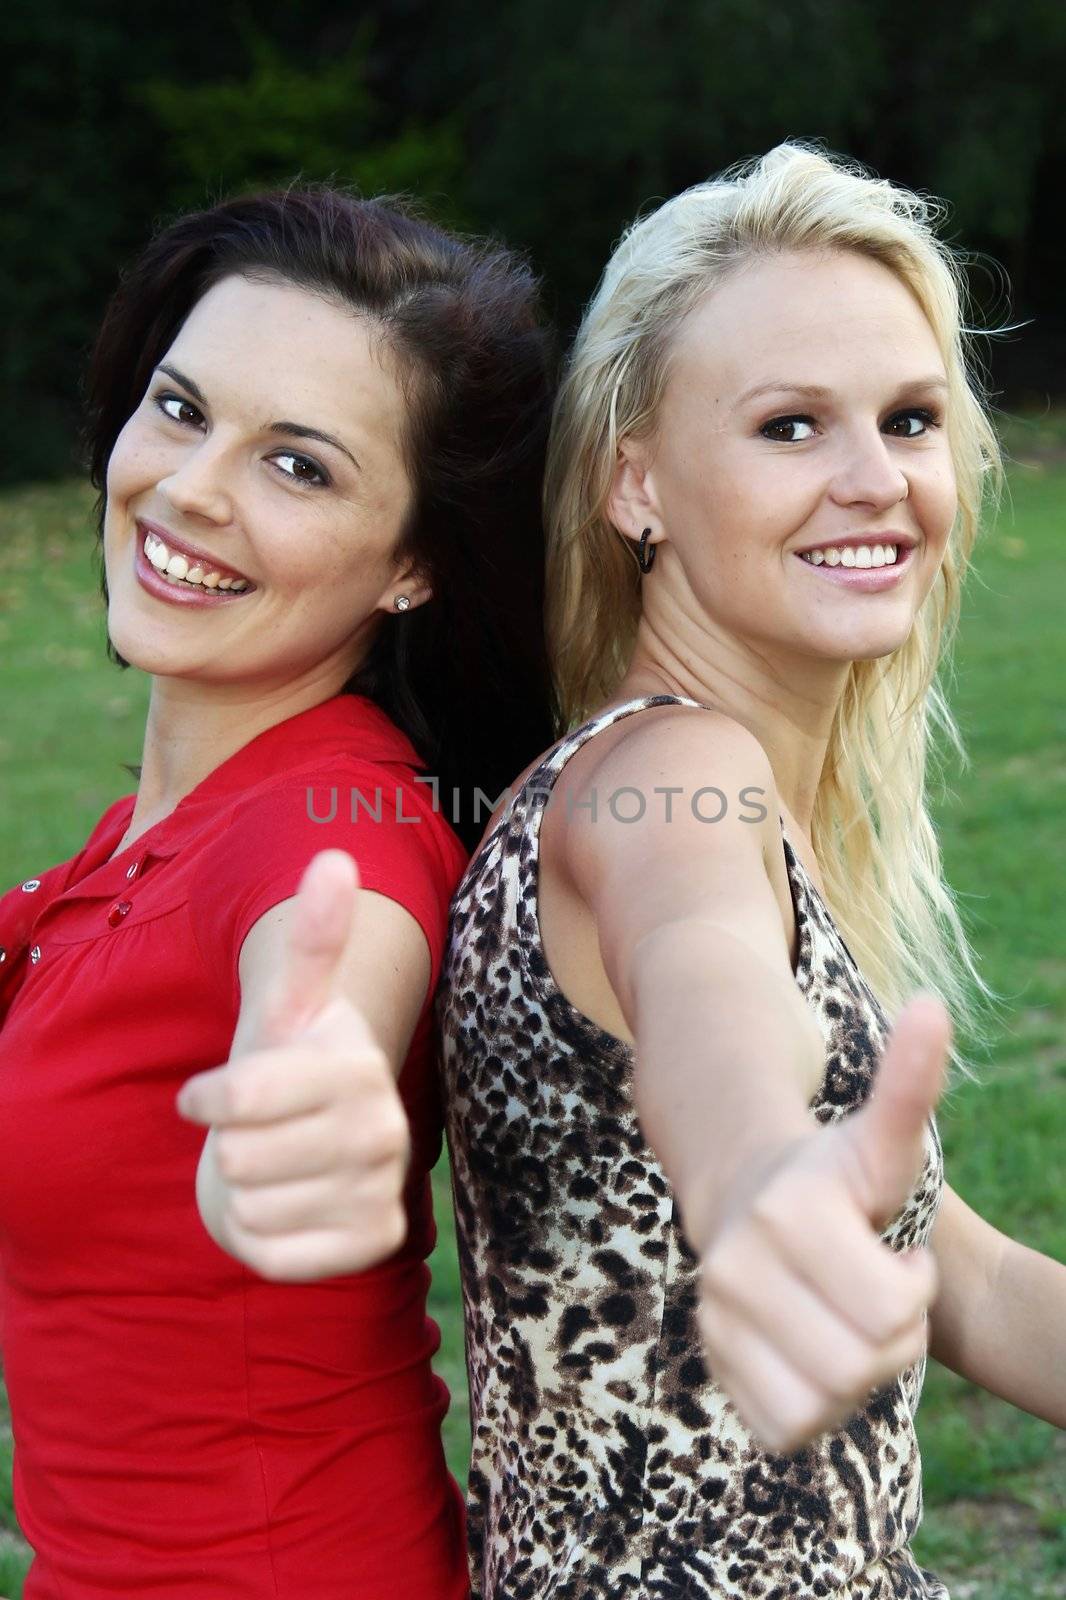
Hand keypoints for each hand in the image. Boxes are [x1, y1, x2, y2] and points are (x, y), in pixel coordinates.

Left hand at [177, 850, 410, 1280]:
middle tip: (258, 1135)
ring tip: (275, 1168)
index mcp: (355, 1065)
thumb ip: (313, 936)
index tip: (210, 1095)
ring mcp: (381, 1189)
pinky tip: (291, 1207)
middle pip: (238, 1158)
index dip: (207, 1101)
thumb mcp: (288, 1008)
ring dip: (244, 1194)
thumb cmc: (290, 1069)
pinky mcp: (374, 1244)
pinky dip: (262, 1237)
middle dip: (230, 1149)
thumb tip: (335, 855)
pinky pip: (273, 1254)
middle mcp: (383, 1128)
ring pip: (250, 1208)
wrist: (319, 1144)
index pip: (237, 1101)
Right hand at [696, 993, 950, 1451]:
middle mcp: (738, 1262)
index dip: (911, 1289)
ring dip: (852, 1375)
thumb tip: (936, 1005)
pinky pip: (785, 1426)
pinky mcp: (712, 1356)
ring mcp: (717, 1311)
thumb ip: (910, 1080)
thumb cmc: (830, 1174)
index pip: (895, 1311)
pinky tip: (812, 1353)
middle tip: (871, 1290)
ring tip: (842, 1320)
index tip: (893, 1251)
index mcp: (792, 1210)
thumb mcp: (879, 1138)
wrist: (740, 1190)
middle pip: (864, 1364)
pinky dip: (812, 1406)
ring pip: (824, 1404)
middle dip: (889, 1336)